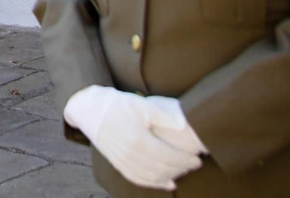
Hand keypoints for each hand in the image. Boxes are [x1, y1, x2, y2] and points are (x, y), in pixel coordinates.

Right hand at [64, 86, 201, 190]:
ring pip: (153, 177)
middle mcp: (131, 155)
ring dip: (171, 176)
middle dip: (182, 168)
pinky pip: (140, 179)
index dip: (185, 159)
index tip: (199, 157)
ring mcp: (124, 162)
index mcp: (138, 140)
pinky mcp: (119, 164)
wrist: (90, 110)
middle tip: (195, 163)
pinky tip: (168, 183)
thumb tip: (184, 124)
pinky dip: (155, 184)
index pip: (169, 156)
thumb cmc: (117, 105)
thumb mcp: (141, 105)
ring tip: (184, 170)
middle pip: (163, 168)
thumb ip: (163, 115)